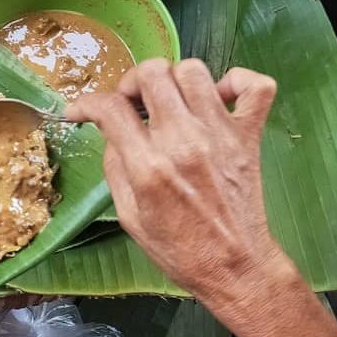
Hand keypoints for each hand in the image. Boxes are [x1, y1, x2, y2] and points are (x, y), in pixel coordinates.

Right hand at [66, 59, 296, 313]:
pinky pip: (255, 85)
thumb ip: (116, 168)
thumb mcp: (129, 216)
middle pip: (152, 74)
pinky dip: (237, 81)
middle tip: (132, 104)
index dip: (86, 103)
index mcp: (148, 167)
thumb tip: (112, 132)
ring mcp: (220, 134)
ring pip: (193, 70)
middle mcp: (183, 142)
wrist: (235, 266)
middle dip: (131, 82)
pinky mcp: (250, 135)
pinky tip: (220, 97)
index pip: (110, 108)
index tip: (82, 112)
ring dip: (174, 79)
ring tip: (170, 101)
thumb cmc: (178, 249)